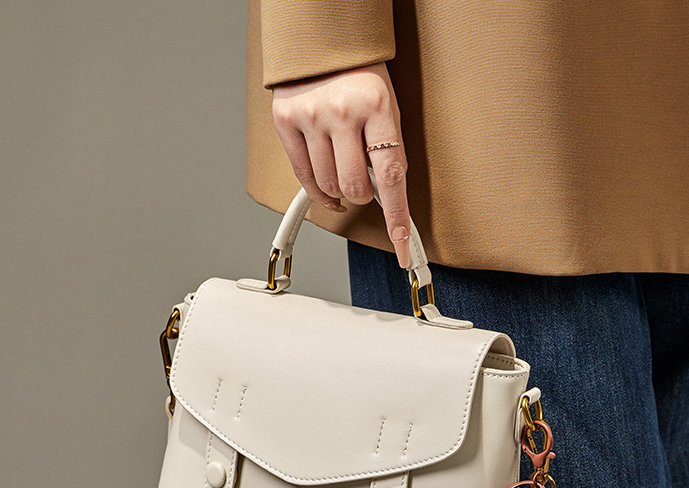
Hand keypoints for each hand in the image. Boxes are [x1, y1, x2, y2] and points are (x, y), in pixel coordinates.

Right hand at [271, 63, 411, 268]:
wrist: (321, 41)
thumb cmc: (360, 78)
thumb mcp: (387, 108)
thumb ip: (387, 150)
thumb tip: (387, 197)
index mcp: (377, 106)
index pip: (391, 176)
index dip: (397, 216)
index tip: (402, 244)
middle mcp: (341, 112)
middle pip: (354, 187)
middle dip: (362, 195)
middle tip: (363, 183)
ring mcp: (311, 117)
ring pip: (328, 186)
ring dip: (340, 190)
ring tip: (344, 170)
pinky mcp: (286, 122)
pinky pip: (304, 176)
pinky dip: (319, 191)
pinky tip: (328, 188)